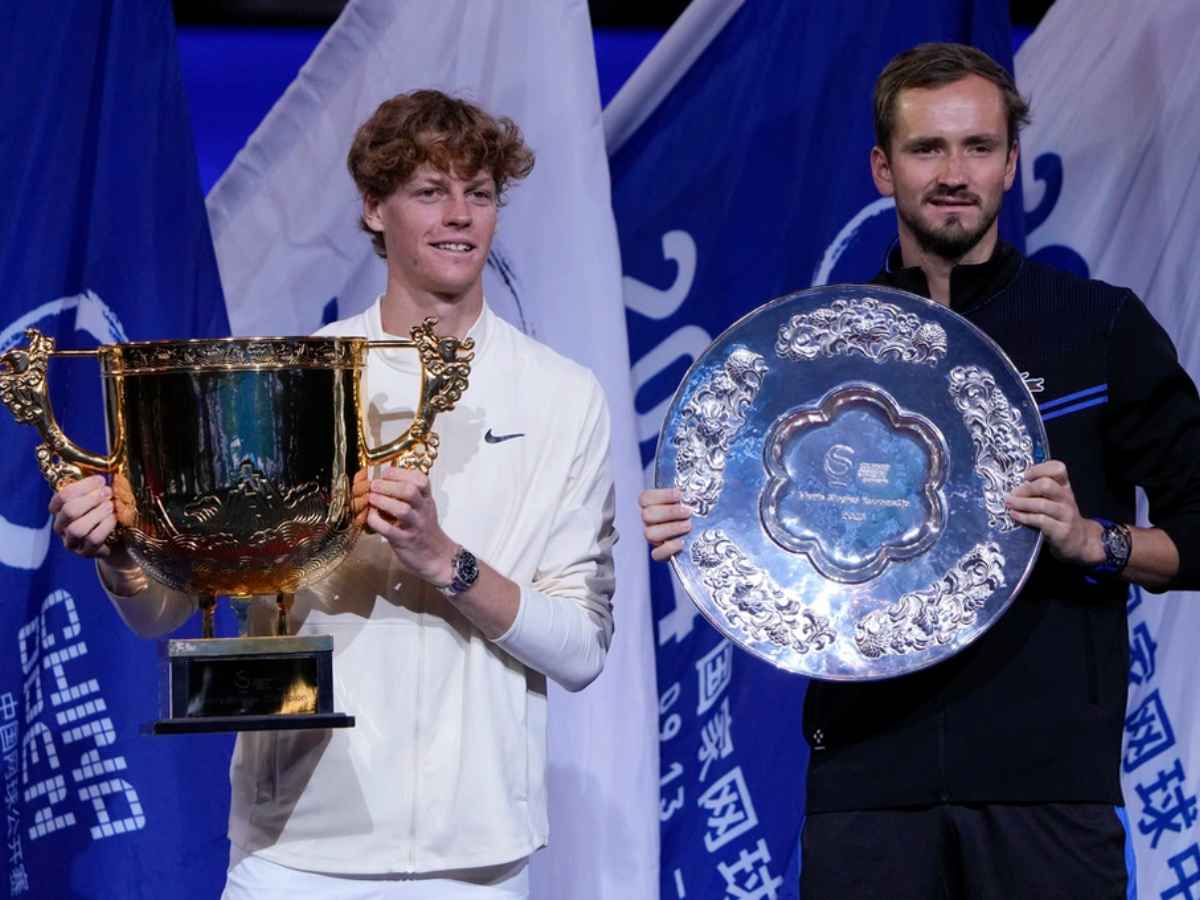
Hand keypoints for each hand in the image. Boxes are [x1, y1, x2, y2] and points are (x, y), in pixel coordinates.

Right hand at [48, 475, 123, 559]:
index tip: (101, 480)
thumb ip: (99, 489)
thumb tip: (109, 477)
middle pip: (68, 511)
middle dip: (91, 499)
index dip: (82, 486)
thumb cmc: (108, 514)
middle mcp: (61, 526)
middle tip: (108, 493)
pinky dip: (105, 526)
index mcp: (60, 508)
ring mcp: (72, 541)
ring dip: (97, 514)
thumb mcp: (101, 499)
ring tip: (111, 506)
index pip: (63, 495)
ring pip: (77, 528)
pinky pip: (93, 540)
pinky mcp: (85, 553)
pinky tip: (114, 519)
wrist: (119, 541)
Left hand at [366, 466, 456, 584]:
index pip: (420, 479)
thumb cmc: (425, 530)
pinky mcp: (405, 541)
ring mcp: (415, 526)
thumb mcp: (423, 508)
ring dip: (383, 501)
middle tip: (374, 485)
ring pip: (402, 509)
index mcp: (427, 500)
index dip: (400, 472)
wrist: (437, 557)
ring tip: (371, 498)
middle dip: (389, 485)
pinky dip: (376, 521)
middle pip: (410, 491)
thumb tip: (383, 480)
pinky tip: (370, 517)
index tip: (385, 473)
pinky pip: (389, 530)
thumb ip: (409, 495)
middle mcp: (423, 510)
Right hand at [640, 487, 692, 561]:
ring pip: (650, 533)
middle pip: (647, 515)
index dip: (661, 495)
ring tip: (688, 525)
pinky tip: (682, 543)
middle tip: (687, 511)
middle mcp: (650, 522)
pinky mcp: (660, 554)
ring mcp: (654, 538)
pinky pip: (656, 554)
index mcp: (653, 506)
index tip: (679, 494)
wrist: (702, 537)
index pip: (646, 498)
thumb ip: (689, 494)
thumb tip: (699, 487)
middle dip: (669, 512)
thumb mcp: (690, 501)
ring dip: (671, 528)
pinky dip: (669, 549)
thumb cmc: (693, 515)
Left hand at [1005, 460, 1103, 565]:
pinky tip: (1015, 515)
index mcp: (1064, 487)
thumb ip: (1039, 490)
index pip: (1057, 469)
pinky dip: (1025, 517)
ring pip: (1043, 504)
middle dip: (1026, 488)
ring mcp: (1066, 514)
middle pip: (1047, 485)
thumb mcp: (1054, 500)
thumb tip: (1014, 486)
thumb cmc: (1060, 517)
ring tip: (1009, 503)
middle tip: (1012, 494)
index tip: (1025, 476)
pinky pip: (1041, 521)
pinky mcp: (1062, 531)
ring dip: (1022, 503)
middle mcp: (1067, 498)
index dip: (1039, 469)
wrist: (1079, 541)